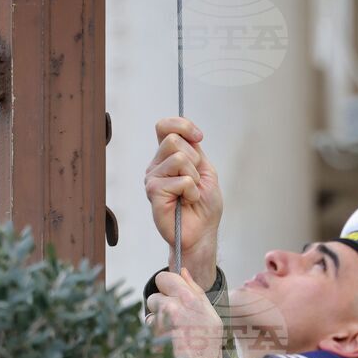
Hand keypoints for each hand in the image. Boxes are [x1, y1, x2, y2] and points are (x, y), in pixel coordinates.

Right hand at [145, 118, 222, 288]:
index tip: (199, 137)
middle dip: (194, 160)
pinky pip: (181, 180)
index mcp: (168, 157)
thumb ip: (194, 150)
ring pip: (178, 158)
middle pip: (173, 140)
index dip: (183, 125)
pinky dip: (192, 191)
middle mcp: (157, 165)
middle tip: (195, 180)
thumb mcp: (205, 171)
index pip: (164, 126)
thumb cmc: (203, 205)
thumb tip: (188, 133)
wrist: (202, 232)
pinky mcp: (153, 192)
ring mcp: (153, 178)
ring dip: (194, 177)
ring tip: (191, 193)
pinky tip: (187, 202)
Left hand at [146, 268, 223, 357]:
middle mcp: (172, 307)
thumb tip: (183, 271)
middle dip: (161, 305)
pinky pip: (148, 330)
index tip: (171, 293)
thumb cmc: (208, 346)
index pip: (164, 277)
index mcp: (188, 298)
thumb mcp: (211, 314)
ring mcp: (159, 323)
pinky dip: (154, 335)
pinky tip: (167, 343)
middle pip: (154, 296)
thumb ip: (195, 290)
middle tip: (174, 319)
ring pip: (150, 314)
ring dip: (157, 322)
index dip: (166, 285)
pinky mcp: (150, 337)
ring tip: (172, 334)